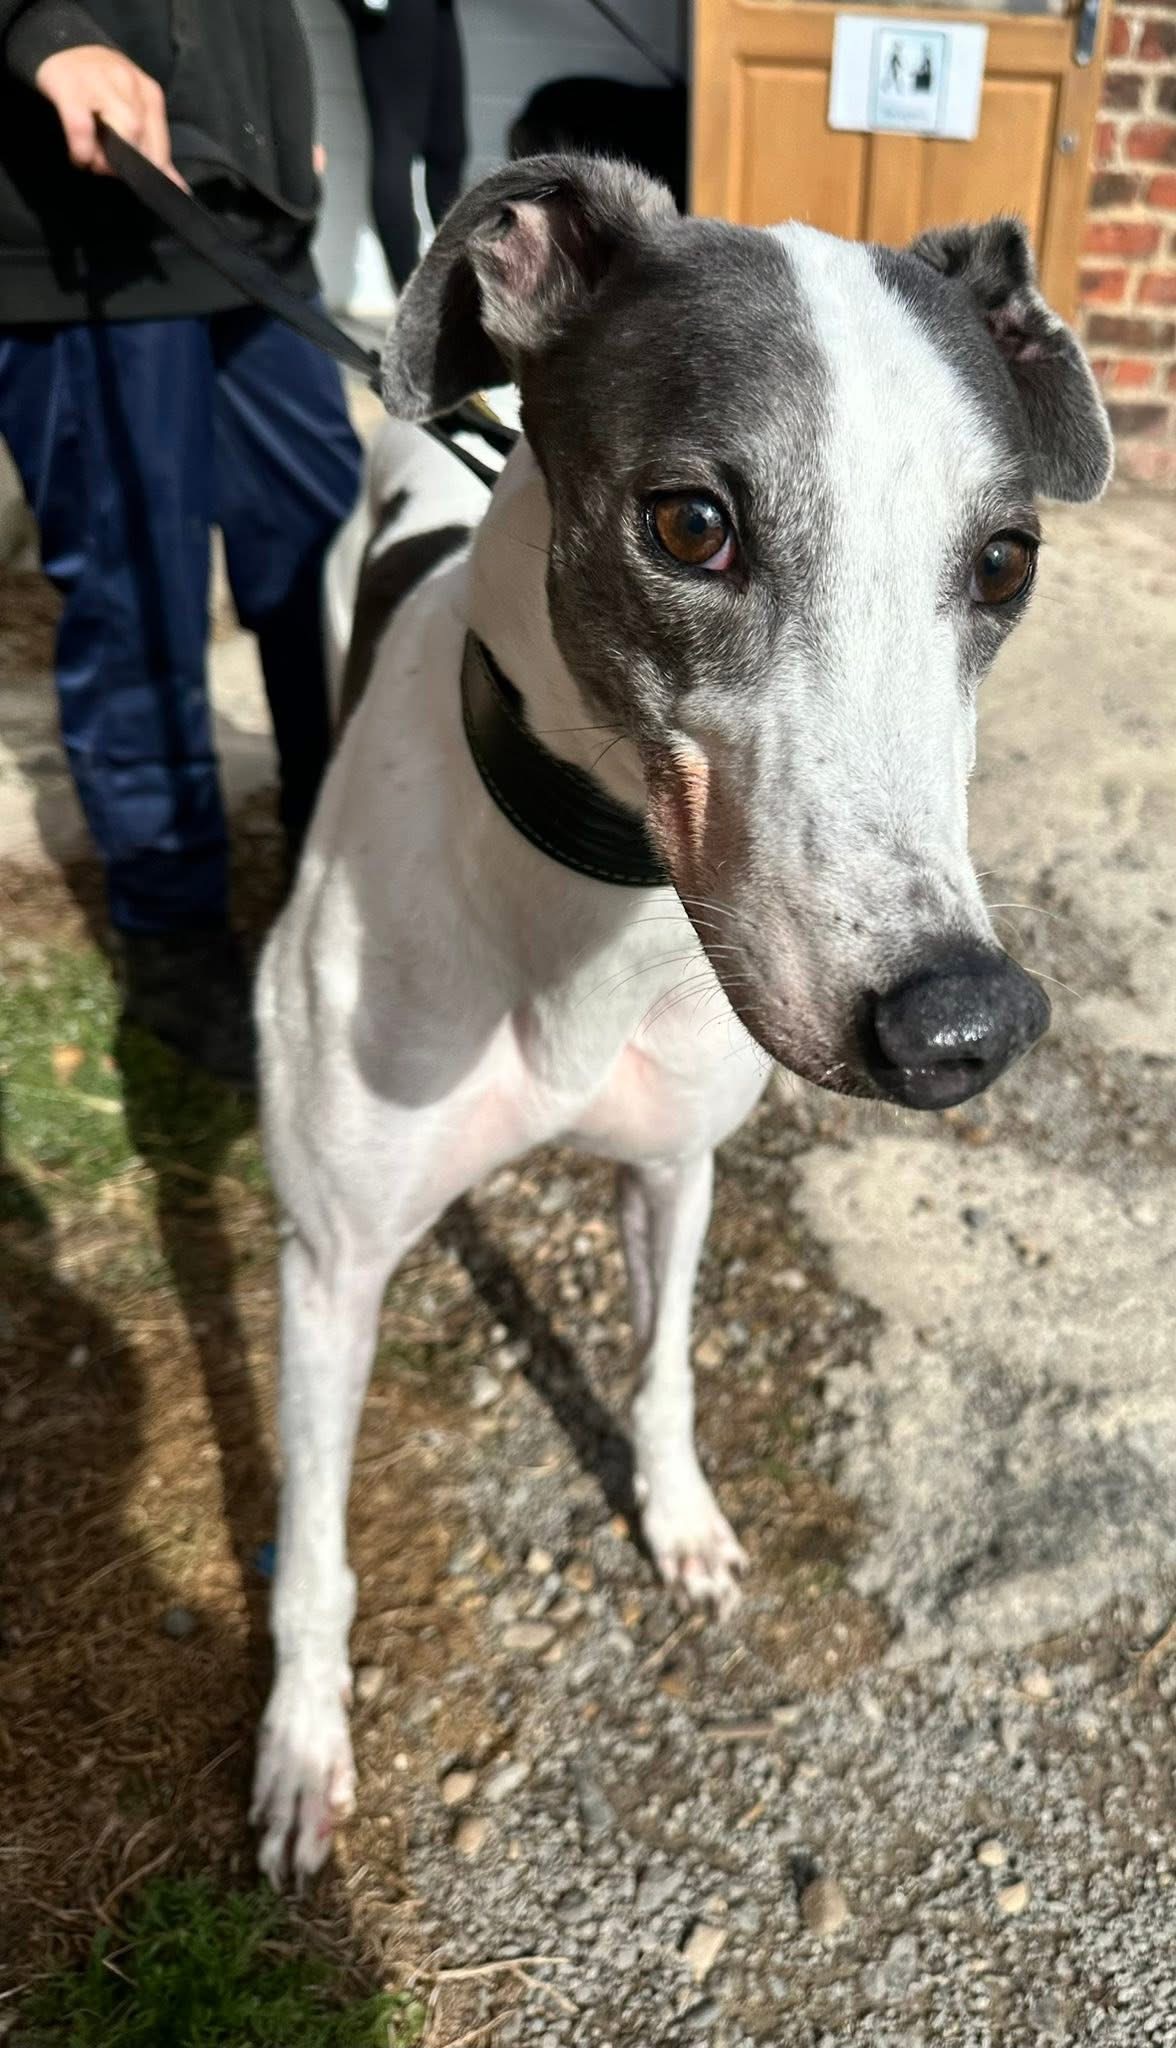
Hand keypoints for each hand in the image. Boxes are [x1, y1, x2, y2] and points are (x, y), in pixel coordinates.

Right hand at [34, 44, 183, 183]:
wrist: (62, 45)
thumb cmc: (101, 88)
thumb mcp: (133, 110)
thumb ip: (153, 147)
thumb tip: (177, 187)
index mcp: (148, 93)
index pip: (160, 144)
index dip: (151, 171)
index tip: (138, 183)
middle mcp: (128, 83)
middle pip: (140, 136)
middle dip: (128, 165)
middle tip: (110, 172)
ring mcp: (99, 82)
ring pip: (119, 130)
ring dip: (106, 160)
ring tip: (94, 163)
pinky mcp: (69, 87)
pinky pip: (82, 127)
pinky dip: (83, 151)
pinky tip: (80, 157)